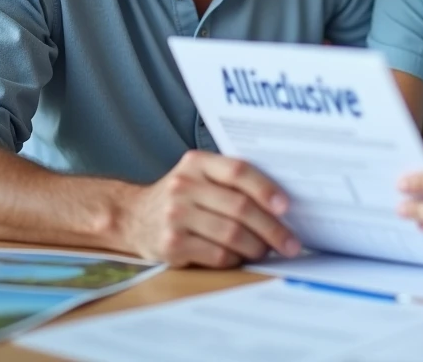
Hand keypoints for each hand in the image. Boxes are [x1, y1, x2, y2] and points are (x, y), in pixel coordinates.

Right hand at [120, 151, 300, 267]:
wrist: (132, 216)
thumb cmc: (180, 197)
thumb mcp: (198, 176)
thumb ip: (231, 180)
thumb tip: (282, 204)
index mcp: (197, 163)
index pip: (239, 171)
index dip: (266, 189)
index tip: (287, 206)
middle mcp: (184, 186)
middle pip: (240, 207)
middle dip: (272, 228)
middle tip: (290, 242)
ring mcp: (175, 216)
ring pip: (231, 234)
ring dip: (256, 247)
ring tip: (267, 250)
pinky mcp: (171, 244)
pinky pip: (217, 255)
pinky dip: (236, 259)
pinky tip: (241, 258)